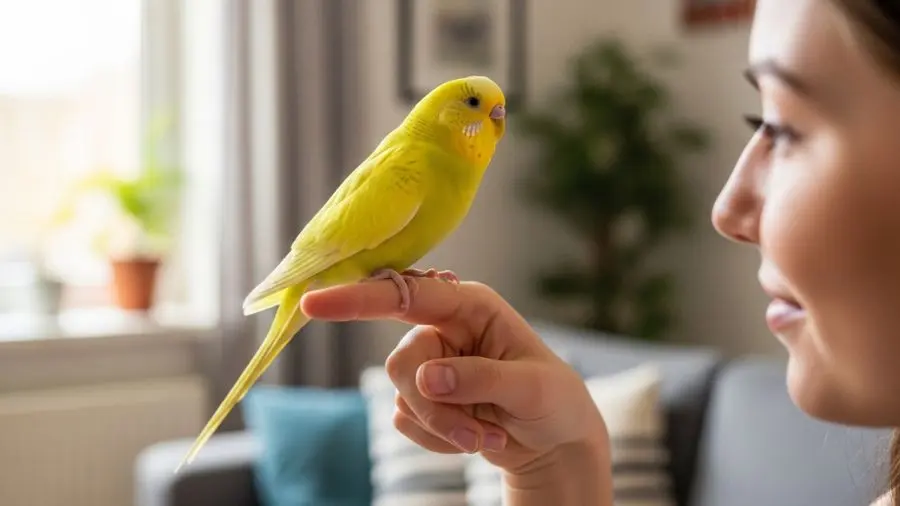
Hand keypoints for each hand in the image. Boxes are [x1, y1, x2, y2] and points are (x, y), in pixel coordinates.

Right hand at [300, 279, 609, 476]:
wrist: (552, 441)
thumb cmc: (553, 400)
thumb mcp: (531, 387)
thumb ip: (480, 377)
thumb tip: (425, 379)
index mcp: (469, 306)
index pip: (405, 295)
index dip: (358, 298)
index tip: (314, 305)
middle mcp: (443, 328)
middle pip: (401, 363)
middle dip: (435, 409)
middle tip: (477, 436)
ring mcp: (430, 363)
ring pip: (403, 397)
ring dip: (444, 428)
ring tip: (486, 436)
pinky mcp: (423, 396)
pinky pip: (406, 421)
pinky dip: (440, 439)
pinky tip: (475, 436)